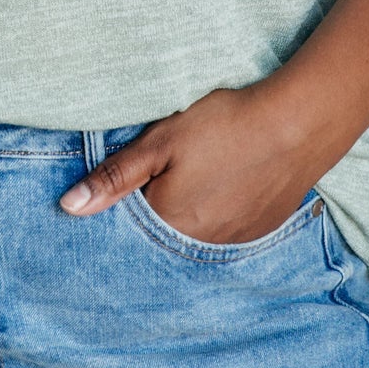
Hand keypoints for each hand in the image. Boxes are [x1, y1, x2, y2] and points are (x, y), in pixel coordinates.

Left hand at [59, 85, 322, 244]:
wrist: (300, 123)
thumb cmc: (224, 125)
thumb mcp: (160, 142)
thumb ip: (114, 177)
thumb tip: (68, 207)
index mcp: (168, 223)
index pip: (128, 229)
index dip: (122, 207)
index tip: (124, 186)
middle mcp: (199, 244)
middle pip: (161, 236)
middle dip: (153, 213)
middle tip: (166, 176)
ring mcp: (233, 241)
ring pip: (194, 235)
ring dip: (187, 216)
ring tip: (197, 180)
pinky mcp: (258, 230)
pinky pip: (224, 233)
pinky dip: (216, 215)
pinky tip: (223, 188)